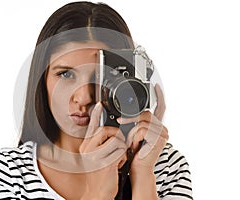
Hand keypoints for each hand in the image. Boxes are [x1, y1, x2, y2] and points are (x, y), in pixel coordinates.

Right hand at [80, 102, 126, 199]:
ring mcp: (95, 156)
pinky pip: (120, 151)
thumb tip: (109, 131)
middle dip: (116, 137)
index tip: (99, 104)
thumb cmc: (100, 175)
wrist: (97, 193)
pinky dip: (122, 158)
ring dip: (121, 150)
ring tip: (116, 160)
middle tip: (116, 148)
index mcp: (86, 145)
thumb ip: (99, 143)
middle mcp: (88, 149)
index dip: (95, 114)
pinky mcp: (104, 163)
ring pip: (117, 140)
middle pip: (107, 130)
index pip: (91, 126)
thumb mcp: (95, 157)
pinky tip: (117, 165)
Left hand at [117, 84, 167, 198]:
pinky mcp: (159, 138)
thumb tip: (127, 114)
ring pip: (142, 121)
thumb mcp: (132, 134)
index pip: (160, 107)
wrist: (137, 169)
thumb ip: (134, 123)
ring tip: (131, 144)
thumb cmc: (133, 154)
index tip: (156, 85)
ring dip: (131, 132)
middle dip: (131, 119)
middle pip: (146, 113)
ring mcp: (162, 133)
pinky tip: (135, 147)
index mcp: (157, 126)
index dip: (159, 95)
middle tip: (121, 123)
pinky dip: (133, 137)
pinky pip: (141, 129)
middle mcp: (163, 129)